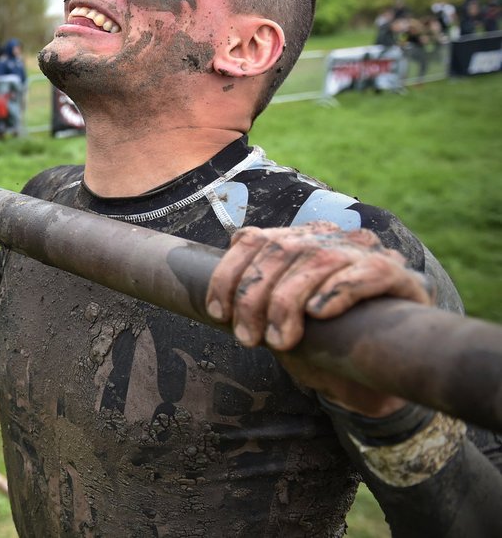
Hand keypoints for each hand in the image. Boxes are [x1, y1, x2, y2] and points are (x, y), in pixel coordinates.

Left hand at [206, 221, 433, 416]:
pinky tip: (319, 314)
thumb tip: (217, 302)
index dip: (228, 275)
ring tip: (280, 341)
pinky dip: (338, 291)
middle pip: (279, 250)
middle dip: (253, 297)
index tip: (217, 313)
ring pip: (316, 261)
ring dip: (287, 303)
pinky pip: (366, 273)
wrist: (376, 377)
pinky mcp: (399, 276)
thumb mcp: (276, 322)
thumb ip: (253, 302)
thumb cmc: (319, 345)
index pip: (252, 240)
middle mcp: (328, 238)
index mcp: (296, 241)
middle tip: (247, 338)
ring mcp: (364, 253)